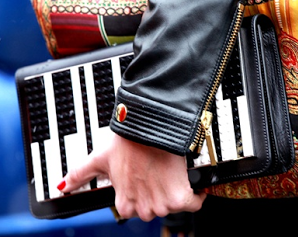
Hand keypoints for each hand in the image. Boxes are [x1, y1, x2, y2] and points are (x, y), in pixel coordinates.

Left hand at [58, 133, 206, 220]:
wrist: (149, 130)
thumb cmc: (127, 142)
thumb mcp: (99, 158)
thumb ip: (79, 175)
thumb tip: (62, 186)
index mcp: (124, 203)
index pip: (136, 208)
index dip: (143, 192)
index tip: (146, 179)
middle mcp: (143, 208)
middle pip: (157, 208)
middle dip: (159, 193)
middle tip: (158, 173)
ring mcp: (162, 205)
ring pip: (174, 205)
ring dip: (175, 191)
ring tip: (170, 171)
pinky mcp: (179, 198)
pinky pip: (193, 204)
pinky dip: (195, 195)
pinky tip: (189, 182)